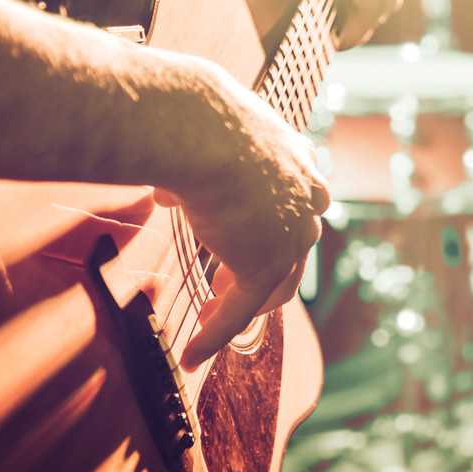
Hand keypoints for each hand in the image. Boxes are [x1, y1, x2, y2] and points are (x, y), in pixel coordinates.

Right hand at [156, 69, 330, 369]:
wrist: (202, 128)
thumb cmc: (194, 117)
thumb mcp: (200, 140)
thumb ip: (193, 172)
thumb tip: (166, 191)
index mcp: (296, 158)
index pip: (294, 204)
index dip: (268, 227)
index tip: (238, 238)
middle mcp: (305, 195)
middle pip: (294, 247)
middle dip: (261, 267)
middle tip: (226, 283)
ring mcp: (291, 233)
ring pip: (276, 284)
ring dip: (244, 303)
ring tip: (213, 315)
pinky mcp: (264, 265)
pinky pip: (241, 309)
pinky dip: (216, 334)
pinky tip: (193, 354)